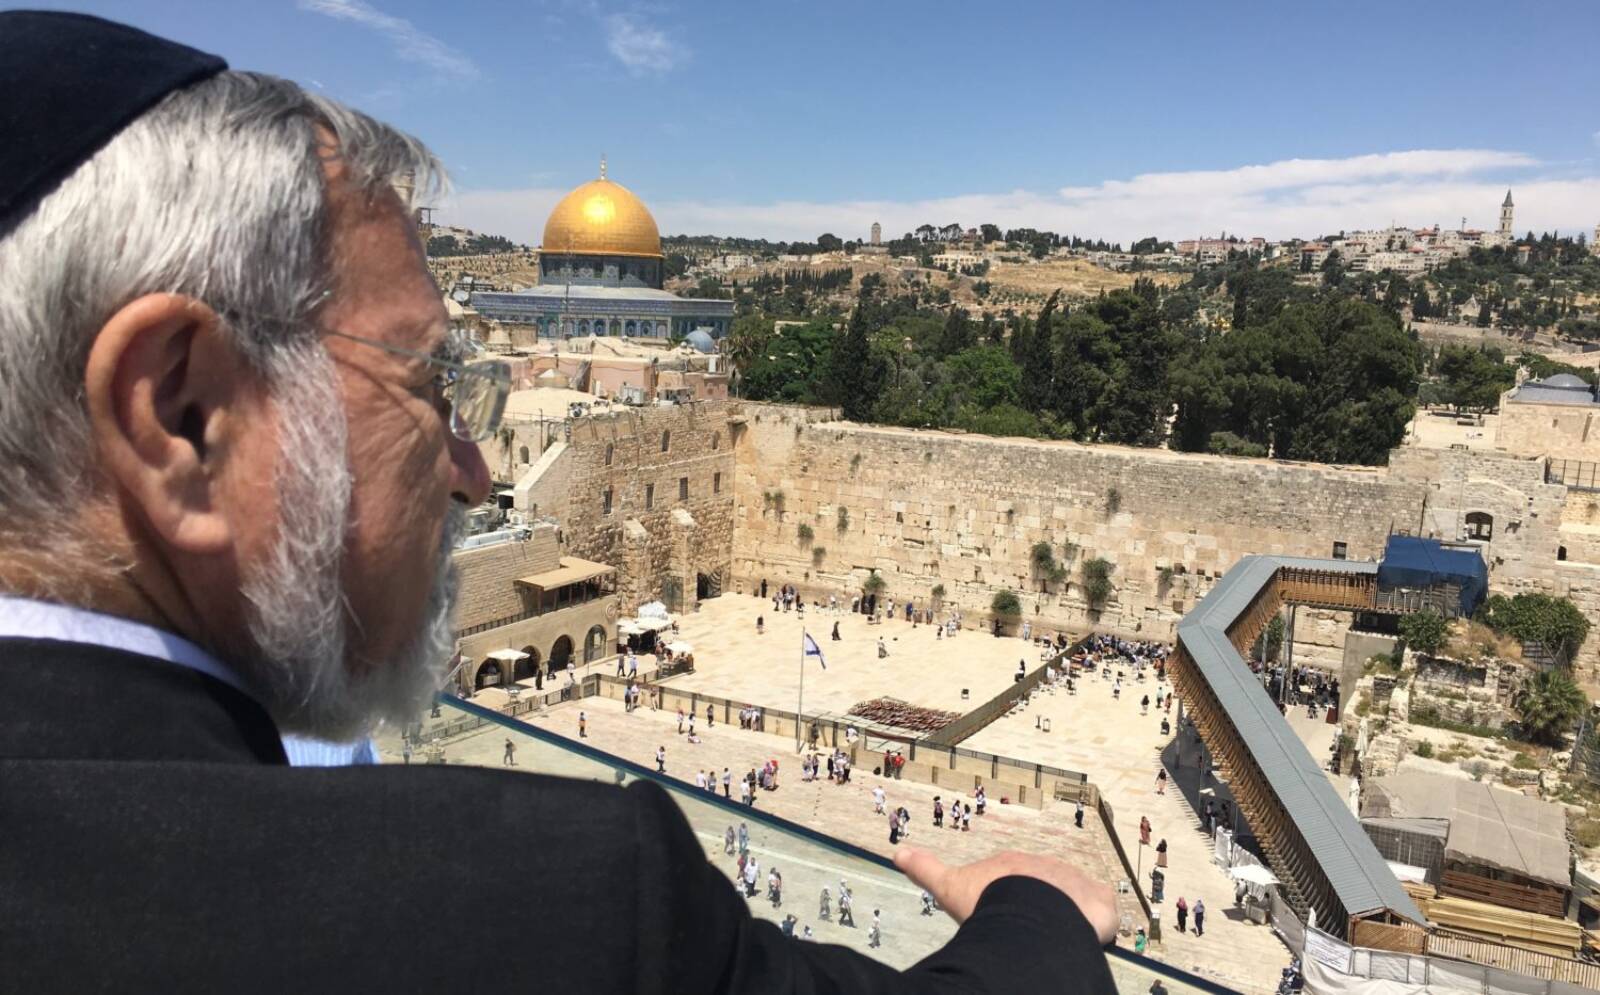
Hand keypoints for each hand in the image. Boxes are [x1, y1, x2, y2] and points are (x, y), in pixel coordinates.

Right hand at [894, 846, 1116, 942]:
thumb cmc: (988, 901)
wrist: (1031, 911)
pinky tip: (1088, 940)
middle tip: (1025, 937)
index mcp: (1012, 864)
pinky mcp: (1100, 901)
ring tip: (1053, 945)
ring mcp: (1074, 882)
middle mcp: (1044, 867)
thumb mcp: (949, 886)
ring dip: (1065, 918)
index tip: (999, 918)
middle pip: (1039, 890)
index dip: (1003, 899)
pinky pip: (1102, 911)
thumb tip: (897, 851)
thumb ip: (926, 868)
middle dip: (1034, 909)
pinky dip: (1097, 924)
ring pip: (1070, 901)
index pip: (1008, 880)